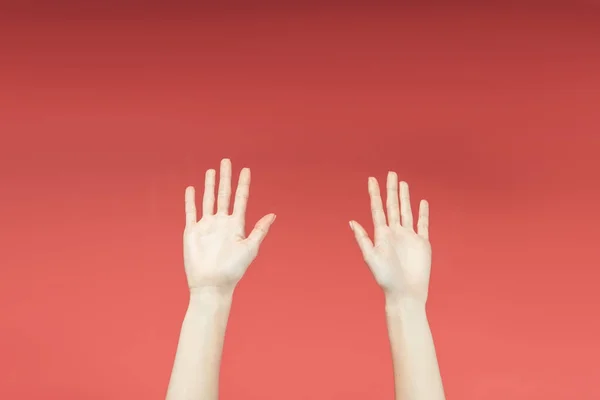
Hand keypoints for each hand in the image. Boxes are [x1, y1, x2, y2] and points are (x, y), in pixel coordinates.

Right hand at [183, 158, 275, 293]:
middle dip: (226, 178)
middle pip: (224, 195)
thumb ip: (260, 230)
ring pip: (208, 200)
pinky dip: (190, 200)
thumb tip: (273, 214)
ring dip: (209, 185)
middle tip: (226, 161)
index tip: (246, 170)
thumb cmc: (233, 270)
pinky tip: (191, 188)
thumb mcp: (250, 249)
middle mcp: (222, 223)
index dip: (243, 184)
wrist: (212, 284)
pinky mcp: (192, 232)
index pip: (240, 199)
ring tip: (211, 171)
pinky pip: (191, 212)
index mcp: (236, 225)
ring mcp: (207, 226)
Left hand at [350, 172, 431, 302]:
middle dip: (391, 190)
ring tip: (403, 183)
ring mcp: (409, 236)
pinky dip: (423, 213)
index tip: (372, 179)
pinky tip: (422, 202)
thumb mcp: (371, 258)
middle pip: (393, 206)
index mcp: (381, 234)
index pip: (377, 209)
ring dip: (405, 198)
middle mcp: (395, 233)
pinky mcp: (422, 243)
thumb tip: (352, 222)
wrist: (405, 293)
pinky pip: (423, 224)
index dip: (375, 194)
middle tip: (390, 173)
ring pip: (406, 211)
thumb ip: (363, 239)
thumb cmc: (386, 278)